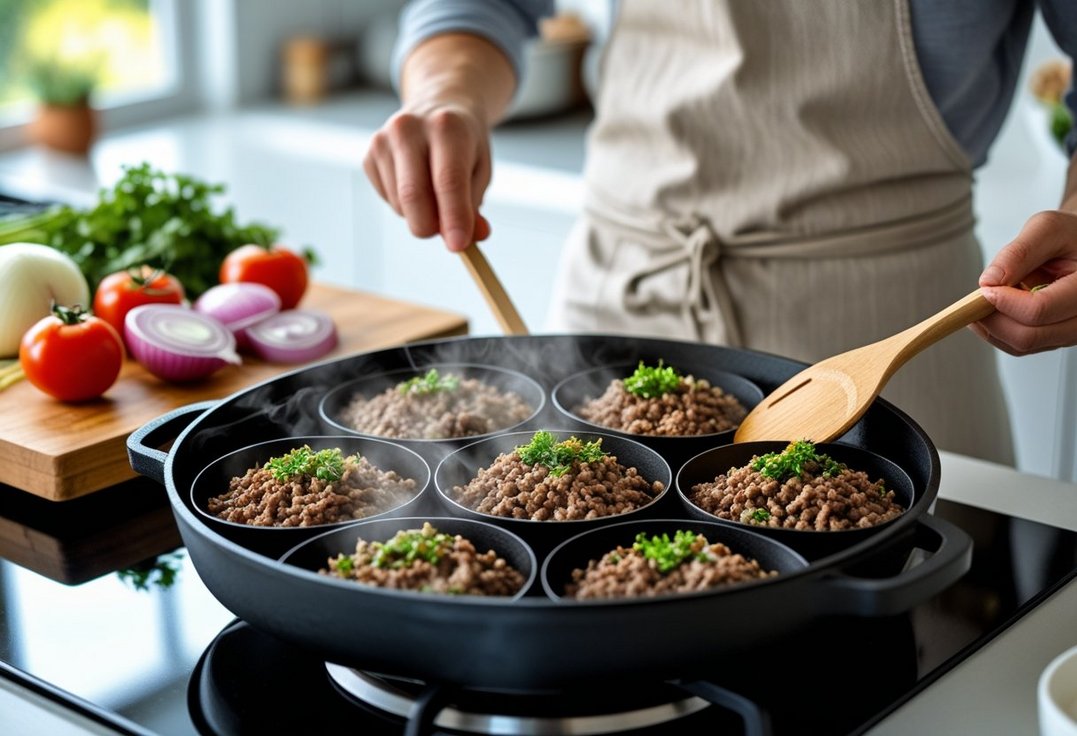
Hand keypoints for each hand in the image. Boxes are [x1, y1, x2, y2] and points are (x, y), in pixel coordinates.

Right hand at [363, 102, 492, 252]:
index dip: (454, 218)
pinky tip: (415, 182)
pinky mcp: (369, 154)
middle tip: (448, 235)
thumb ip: (473, 207)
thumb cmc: (464, 144)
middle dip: (431, 226)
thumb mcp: (480, 170)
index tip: (458, 245)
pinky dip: (405, 206)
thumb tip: (464, 241)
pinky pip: (387, 200)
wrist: (439, 106)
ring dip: (421, 215)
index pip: (448, 180)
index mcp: (447, 126)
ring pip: (400, 204)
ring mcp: (383, 139)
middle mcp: (409, 127)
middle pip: (414, 195)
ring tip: (435, 191)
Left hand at [973, 210, 1076, 354]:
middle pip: (1027, 336)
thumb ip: (1019, 253)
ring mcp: (1071, 332)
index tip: (985, 288)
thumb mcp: (1047, 229)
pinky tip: (994, 309)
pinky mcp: (1056, 337)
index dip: (1003, 302)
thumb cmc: (1070, 236)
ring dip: (993, 326)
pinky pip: (1020, 346)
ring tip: (988, 298)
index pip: (1038, 310)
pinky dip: (998, 331)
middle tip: (977, 298)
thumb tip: (989, 281)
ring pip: (1021, 345)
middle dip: (993, 319)